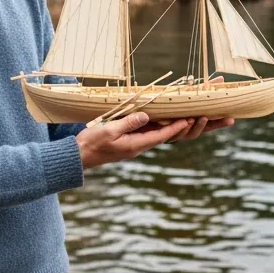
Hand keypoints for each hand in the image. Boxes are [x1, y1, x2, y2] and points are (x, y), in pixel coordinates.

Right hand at [77, 112, 193, 168]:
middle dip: (179, 128)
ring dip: (170, 127)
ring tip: (184, 117)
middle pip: (162, 136)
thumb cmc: (92, 143)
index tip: (189, 120)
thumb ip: (128, 123)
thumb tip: (146, 116)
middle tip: (194, 119)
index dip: (175, 127)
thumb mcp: (110, 130)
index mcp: (135, 145)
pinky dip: (157, 126)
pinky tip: (161, 118)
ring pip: (156, 135)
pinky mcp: (128, 142)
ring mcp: (133, 145)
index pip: (160, 135)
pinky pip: (146, 134)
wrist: (79, 156)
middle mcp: (138, 146)